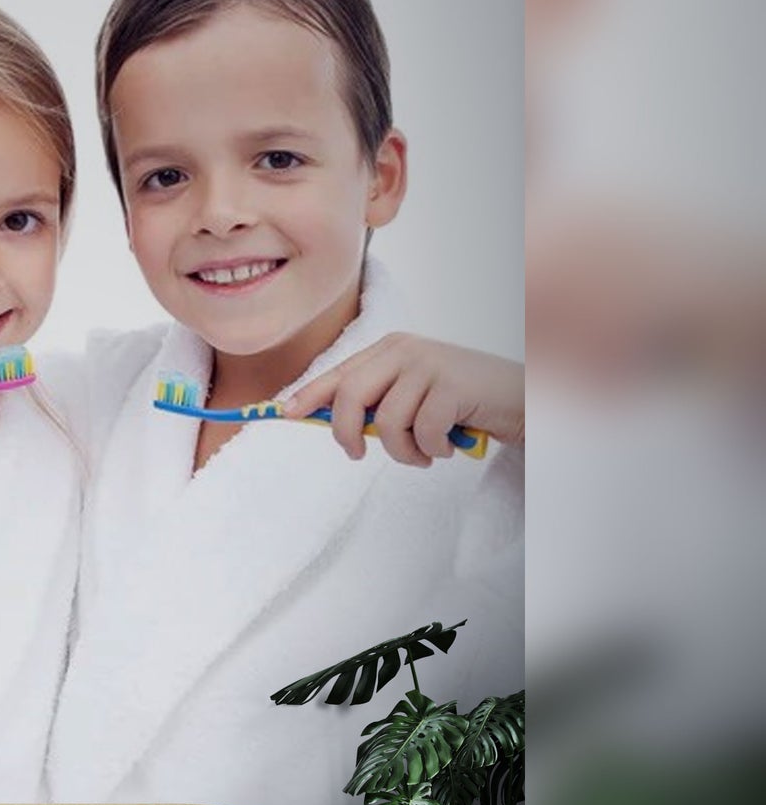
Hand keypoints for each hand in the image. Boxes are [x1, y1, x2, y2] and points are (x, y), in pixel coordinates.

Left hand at [282, 334, 524, 465]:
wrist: (520, 400)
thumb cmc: (460, 404)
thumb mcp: (411, 397)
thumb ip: (376, 403)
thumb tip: (329, 423)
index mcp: (389, 349)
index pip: (338, 373)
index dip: (308, 394)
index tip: (284, 413)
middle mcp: (405, 349)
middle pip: (350, 395)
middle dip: (345, 433)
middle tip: (356, 455)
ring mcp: (429, 364)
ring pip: (385, 422)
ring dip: (401, 452)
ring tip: (423, 453)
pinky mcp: (452, 385)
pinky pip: (419, 432)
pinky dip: (430, 450)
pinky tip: (447, 445)